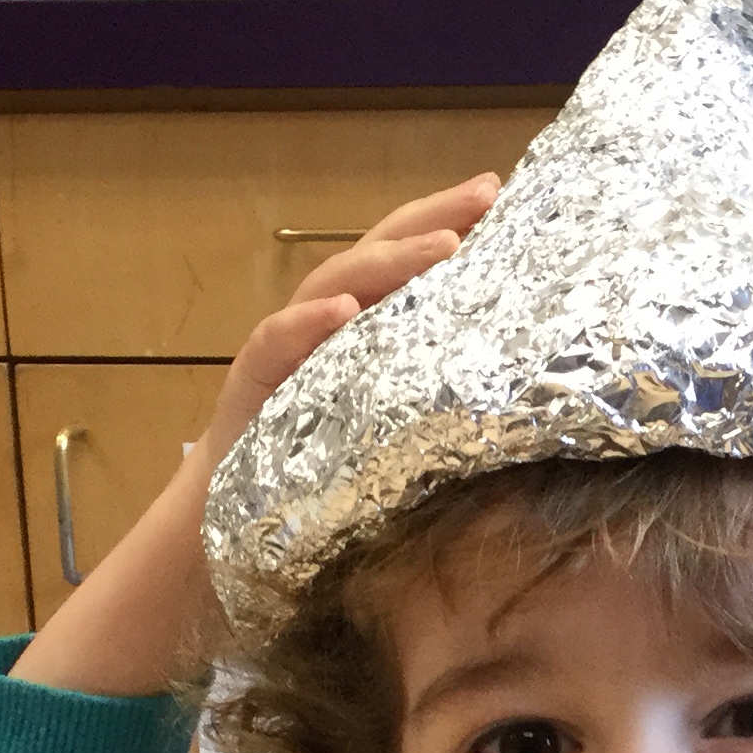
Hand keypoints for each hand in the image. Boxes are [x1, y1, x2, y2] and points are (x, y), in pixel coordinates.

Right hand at [12, 169, 498, 699]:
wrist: (214, 559)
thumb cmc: (313, 506)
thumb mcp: (394, 457)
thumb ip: (440, 425)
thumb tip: (539, 426)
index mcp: (357, 344)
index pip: (409, 272)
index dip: (457, 232)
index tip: (518, 204)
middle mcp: (317, 338)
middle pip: (374, 257)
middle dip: (431, 218)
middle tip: (489, 192)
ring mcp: (278, 362)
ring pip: (328, 290)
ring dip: (385, 263)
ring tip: (442, 245)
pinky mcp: (244, 397)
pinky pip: (272, 350)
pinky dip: (306, 325)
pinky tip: (341, 309)